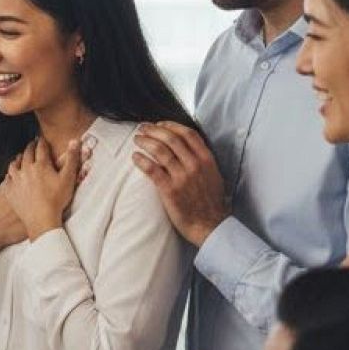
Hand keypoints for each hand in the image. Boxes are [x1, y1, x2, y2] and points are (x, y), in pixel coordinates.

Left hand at [2, 139, 80, 238]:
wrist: (41, 220)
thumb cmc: (57, 200)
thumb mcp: (68, 178)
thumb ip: (72, 158)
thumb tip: (75, 141)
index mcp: (41, 165)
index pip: (41, 148)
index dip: (42, 142)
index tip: (42, 139)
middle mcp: (26, 169)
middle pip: (27, 153)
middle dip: (30, 147)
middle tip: (32, 145)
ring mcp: (16, 180)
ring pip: (14, 164)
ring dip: (18, 159)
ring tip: (20, 158)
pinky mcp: (10, 191)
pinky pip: (7, 178)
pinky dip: (10, 174)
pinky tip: (11, 175)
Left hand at [132, 121, 228, 246]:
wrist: (210, 225)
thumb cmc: (210, 201)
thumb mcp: (213, 175)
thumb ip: (201, 159)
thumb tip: (186, 145)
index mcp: (206, 160)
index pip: (188, 134)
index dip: (171, 125)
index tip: (159, 124)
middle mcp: (195, 165)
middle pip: (171, 139)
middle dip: (154, 130)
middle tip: (142, 128)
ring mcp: (182, 177)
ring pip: (160, 151)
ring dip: (145, 141)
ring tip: (136, 139)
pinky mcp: (170, 190)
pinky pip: (152, 170)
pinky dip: (142, 160)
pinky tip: (135, 157)